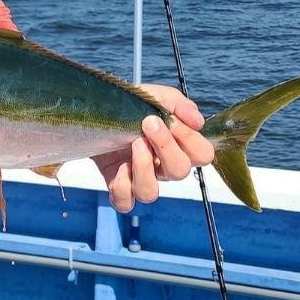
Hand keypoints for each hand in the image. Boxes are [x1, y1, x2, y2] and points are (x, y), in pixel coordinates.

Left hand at [93, 84, 214, 213]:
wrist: (96, 110)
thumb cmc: (132, 106)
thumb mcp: (156, 97)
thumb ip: (179, 105)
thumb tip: (197, 121)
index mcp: (178, 146)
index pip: (202, 154)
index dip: (190, 140)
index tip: (170, 119)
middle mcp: (162, 167)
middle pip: (180, 171)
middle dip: (165, 146)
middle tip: (148, 123)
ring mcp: (140, 178)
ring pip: (150, 193)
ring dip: (143, 167)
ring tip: (134, 144)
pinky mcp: (117, 185)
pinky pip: (125, 202)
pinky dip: (122, 187)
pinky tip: (119, 167)